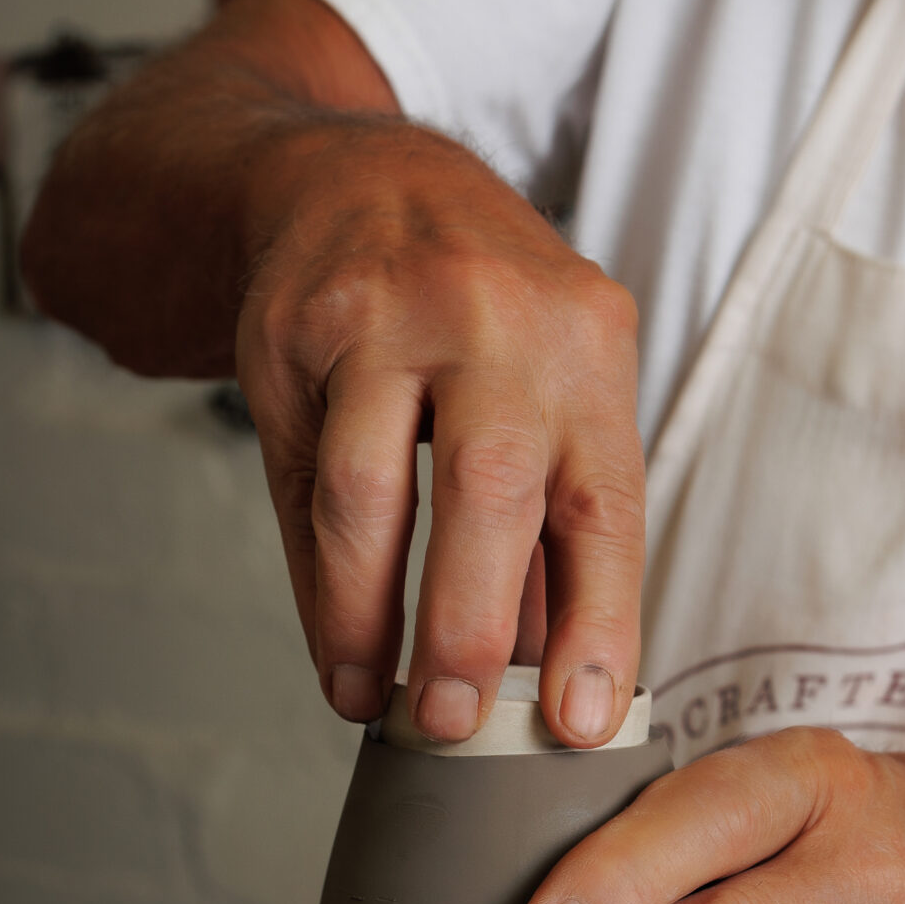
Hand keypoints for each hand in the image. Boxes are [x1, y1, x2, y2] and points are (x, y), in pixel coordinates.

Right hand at [237, 121, 645, 745]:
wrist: (357, 179)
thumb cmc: (474, 316)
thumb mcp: (548, 384)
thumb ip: (554, 524)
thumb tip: (563, 684)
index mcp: (588, 346)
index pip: (605, 502)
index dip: (597, 623)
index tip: (578, 723)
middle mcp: (499, 320)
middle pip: (490, 489)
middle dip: (470, 626)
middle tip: (454, 724)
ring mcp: (390, 316)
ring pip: (371, 493)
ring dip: (370, 616)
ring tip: (376, 699)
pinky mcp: (299, 327)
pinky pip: (302, 482)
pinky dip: (318, 582)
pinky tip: (336, 645)